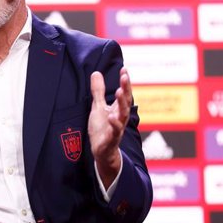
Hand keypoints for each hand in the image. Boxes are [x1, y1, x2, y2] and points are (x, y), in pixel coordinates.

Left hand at [88, 67, 132, 187]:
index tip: (124, 69)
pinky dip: (114, 124)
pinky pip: (115, 132)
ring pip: (122, 115)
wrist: (102, 152)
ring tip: (119, 92)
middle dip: (125, 89)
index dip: (125, 82)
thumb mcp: (98, 107)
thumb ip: (98, 91)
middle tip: (124, 76)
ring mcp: (117, 128)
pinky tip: (111, 117)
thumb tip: (96, 73)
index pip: (124, 93)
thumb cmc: (102, 129)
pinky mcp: (111, 139)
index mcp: (118, 109)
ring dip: (122, 104)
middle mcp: (120, 117)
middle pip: (125, 102)